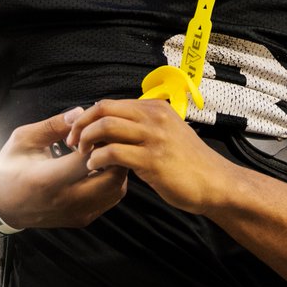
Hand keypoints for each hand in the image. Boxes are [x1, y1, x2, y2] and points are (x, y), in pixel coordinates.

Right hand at [0, 109, 127, 229]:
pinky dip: (111, 182)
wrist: (1, 206)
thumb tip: (80, 113)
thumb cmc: (10, 168)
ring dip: (116, 169)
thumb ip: (53, 125)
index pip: (88, 158)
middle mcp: (65, 201)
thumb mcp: (23, 139)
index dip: (95, 140)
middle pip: (112, 178)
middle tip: (105, 141)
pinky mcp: (82, 219)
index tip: (90, 131)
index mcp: (47, 180)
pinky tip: (96, 169)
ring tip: (101, 154)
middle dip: (114, 155)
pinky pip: (110, 199)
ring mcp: (76, 213)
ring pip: (116, 190)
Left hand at [64, 98, 230, 212]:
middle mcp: (154, 117)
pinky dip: (97, 159)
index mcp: (155, 108)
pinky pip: (113, 152)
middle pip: (103, 109)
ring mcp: (153, 138)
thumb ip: (144, 127)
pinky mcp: (152, 160)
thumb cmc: (189, 163)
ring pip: (105, 127)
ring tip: (82, 155)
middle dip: (80, 125)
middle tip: (71, 143)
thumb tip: (114, 127)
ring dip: (85, 141)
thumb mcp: (168, 133)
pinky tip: (94, 167)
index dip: (87, 117)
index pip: (110, 103)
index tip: (77, 133)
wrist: (215, 182)